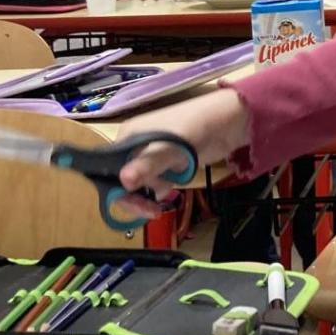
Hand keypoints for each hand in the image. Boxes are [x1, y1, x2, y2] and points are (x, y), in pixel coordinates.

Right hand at [113, 89, 247, 213]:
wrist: (226, 122)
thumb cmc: (194, 128)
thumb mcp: (169, 148)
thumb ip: (147, 165)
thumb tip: (123, 181)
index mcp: (128, 136)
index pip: (109, 169)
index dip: (116, 190)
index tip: (134, 206)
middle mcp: (134, 146)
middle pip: (123, 179)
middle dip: (136, 196)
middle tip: (153, 212)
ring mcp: (151, 154)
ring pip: (140, 183)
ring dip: (150, 193)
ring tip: (168, 193)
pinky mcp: (167, 162)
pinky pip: (155, 181)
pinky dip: (161, 187)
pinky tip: (172, 188)